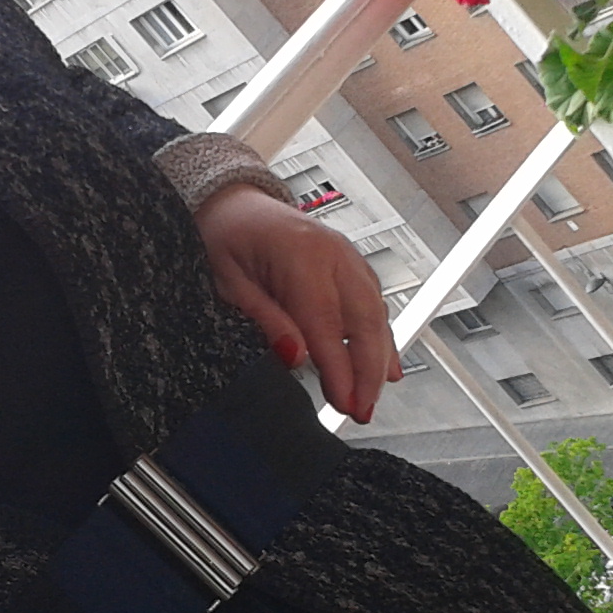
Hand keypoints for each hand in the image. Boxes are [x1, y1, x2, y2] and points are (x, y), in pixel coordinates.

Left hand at [192, 182, 399, 422]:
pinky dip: (381, 336)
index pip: (327, 323)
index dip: (341, 368)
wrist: (233, 203)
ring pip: (375, 313)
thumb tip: (294, 356)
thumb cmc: (226, 236)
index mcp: (300, 253)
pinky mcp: (349, 264)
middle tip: (362, 410)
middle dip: (367, 372)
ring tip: (371, 398)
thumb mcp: (228, 282)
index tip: (345, 402)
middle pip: (364, 319)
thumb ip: (264, 318)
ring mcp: (346, 256)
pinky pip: (373, 303)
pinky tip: (386, 365)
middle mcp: (333, 253)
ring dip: (378, 359)